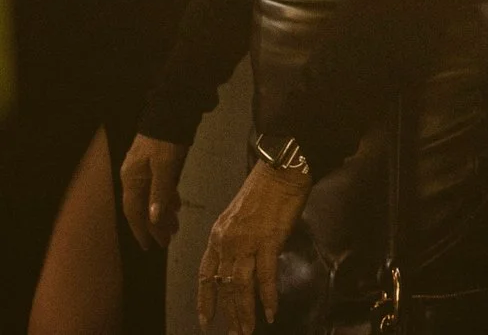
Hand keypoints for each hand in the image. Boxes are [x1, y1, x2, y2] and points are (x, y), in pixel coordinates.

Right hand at [121, 134, 188, 249]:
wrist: (173, 109)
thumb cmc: (167, 139)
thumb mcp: (165, 166)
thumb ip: (160, 192)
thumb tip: (153, 218)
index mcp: (132, 179)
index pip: (134, 212)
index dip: (142, 230)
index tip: (151, 246)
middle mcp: (134, 177)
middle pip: (142, 207)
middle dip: (154, 225)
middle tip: (167, 241)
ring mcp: (144, 170)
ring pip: (152, 198)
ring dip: (162, 213)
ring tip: (174, 228)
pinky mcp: (156, 163)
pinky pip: (158, 187)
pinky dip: (166, 198)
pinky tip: (175, 206)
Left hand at [198, 160, 308, 332]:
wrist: (282, 170)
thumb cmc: (264, 189)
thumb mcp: (239, 215)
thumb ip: (236, 239)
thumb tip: (245, 260)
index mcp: (218, 235)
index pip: (206, 274)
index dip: (206, 299)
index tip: (206, 319)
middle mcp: (227, 242)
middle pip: (224, 285)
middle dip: (228, 313)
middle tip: (234, 332)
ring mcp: (246, 242)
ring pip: (240, 286)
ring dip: (244, 311)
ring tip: (248, 329)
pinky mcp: (268, 241)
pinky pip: (265, 276)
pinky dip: (267, 296)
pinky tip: (269, 311)